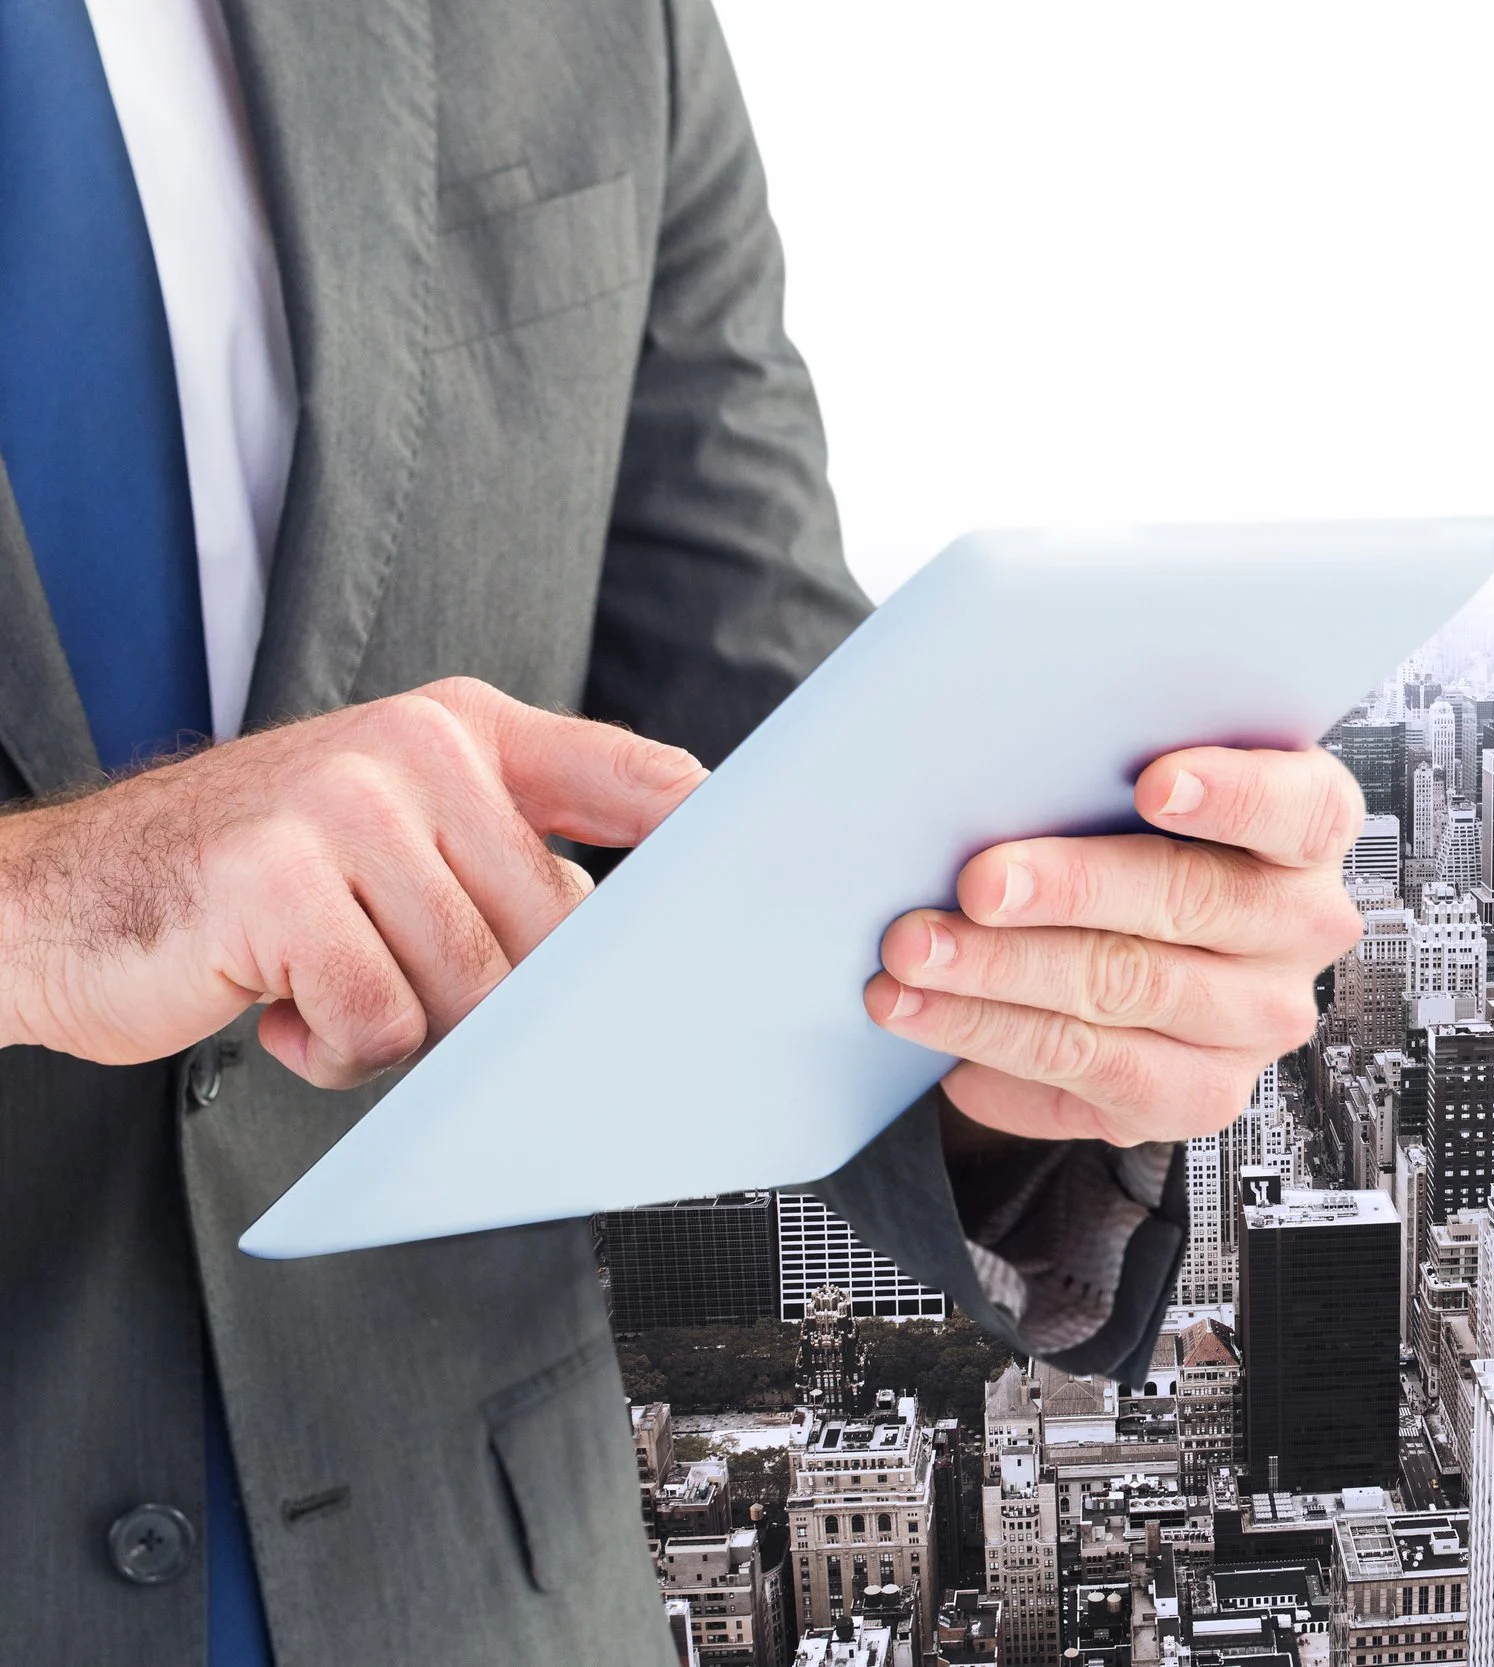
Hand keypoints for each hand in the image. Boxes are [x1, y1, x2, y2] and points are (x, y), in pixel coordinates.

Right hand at [0, 677, 703, 1086]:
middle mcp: (415, 747)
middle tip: (392, 980)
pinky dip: (338, 1046)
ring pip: (474, 984)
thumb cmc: (244, 888)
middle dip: (490, 995)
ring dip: (402, 1024)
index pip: (628, 775)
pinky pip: (385, 1019)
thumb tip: (632, 943)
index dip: (703, 833)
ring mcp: (347, 805)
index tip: (761, 879)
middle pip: (553, 930)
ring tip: (323, 984)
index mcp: (460, 728)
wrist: (54, 904)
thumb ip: (504, 860)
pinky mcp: (284, 883)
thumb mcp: (385, 834)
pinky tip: (277, 1005)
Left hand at [865, 746, 1366, 1144]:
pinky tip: (938, 1032)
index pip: (1299, 810)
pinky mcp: (1202, 1096)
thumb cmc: (1133, 830)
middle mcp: (1300, 929)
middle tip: (976, 886)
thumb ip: (1104, 764)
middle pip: (1191, 904)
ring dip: (1003, 982)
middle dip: (1068, 893)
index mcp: (1308, 830)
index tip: (1152, 783)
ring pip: (1126, 1000)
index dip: (1232, 796)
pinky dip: (1002, 1054)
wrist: (1149, 938)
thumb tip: (996, 767)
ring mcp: (1257, 1024)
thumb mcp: (1139, 780)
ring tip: (916, 960)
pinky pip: (1095, 1082)